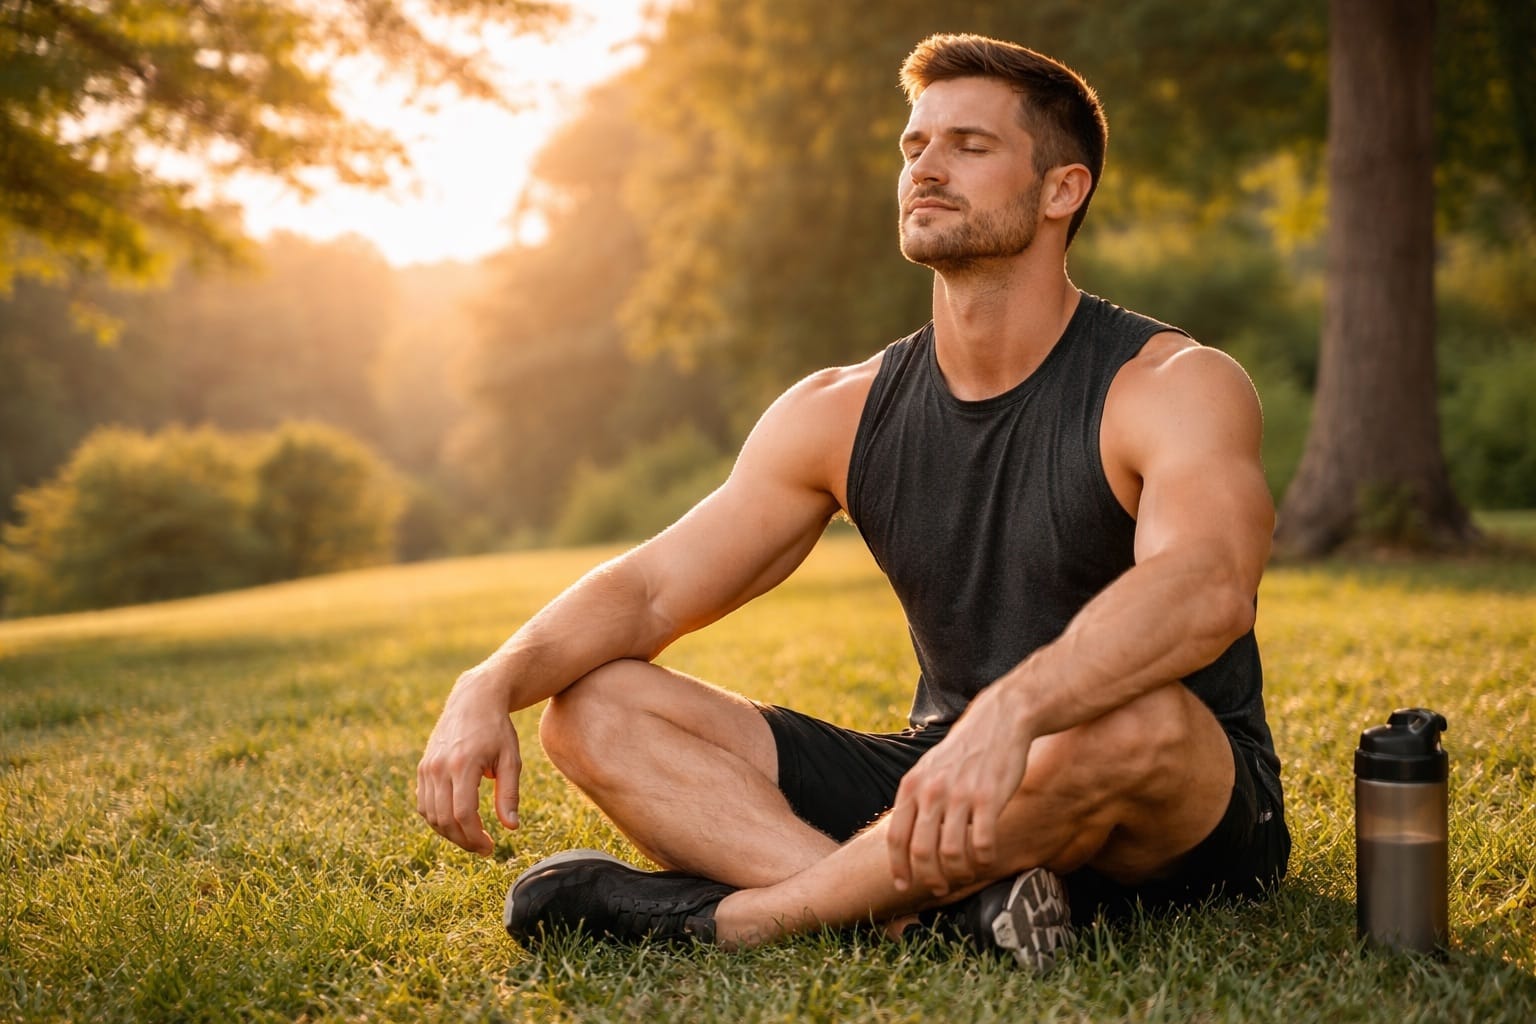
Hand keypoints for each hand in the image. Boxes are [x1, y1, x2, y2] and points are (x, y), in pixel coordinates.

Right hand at [416, 675, 522, 854]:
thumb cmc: (498, 730)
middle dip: (464, 840)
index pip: (463, 813)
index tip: (490, 848)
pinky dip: (437, 819)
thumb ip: (509, 794)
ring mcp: (427, 767)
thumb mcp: (511, 759)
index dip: (475, 837)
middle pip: (445, 819)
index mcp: (464, 764)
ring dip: (450, 833)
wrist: (473, 700)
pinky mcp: (422, 768)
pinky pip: (424, 804)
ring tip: (472, 837)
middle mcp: (440, 767)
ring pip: (431, 815)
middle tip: (483, 848)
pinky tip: (457, 822)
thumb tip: (511, 828)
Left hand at [886, 687, 1032, 895]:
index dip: (898, 868)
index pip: (896, 838)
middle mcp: (932, 792)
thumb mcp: (928, 768)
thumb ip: (916, 799)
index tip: (903, 886)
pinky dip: (983, 860)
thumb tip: (906, 838)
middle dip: (929, 879)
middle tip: (939, 888)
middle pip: (921, 853)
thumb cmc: (964, 750)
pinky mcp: (989, 799)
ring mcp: (960, 795)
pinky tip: (986, 859)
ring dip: (958, 873)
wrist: (1000, 720)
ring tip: (965, 874)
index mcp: (912, 786)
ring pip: (951, 854)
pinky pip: (982, 845)